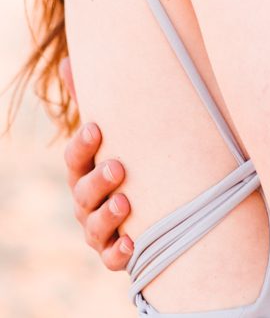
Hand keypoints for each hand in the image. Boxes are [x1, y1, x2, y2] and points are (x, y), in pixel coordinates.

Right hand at [61, 58, 132, 269]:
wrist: (152, 203)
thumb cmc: (126, 157)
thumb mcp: (112, 131)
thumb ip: (91, 99)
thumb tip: (67, 60)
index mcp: (84, 169)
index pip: (75, 156)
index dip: (83, 144)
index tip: (96, 127)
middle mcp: (86, 201)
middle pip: (83, 192)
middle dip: (97, 180)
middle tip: (118, 166)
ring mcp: (99, 229)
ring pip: (94, 227)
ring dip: (107, 216)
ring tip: (125, 202)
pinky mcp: (115, 253)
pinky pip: (112, 258)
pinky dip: (120, 253)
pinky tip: (132, 242)